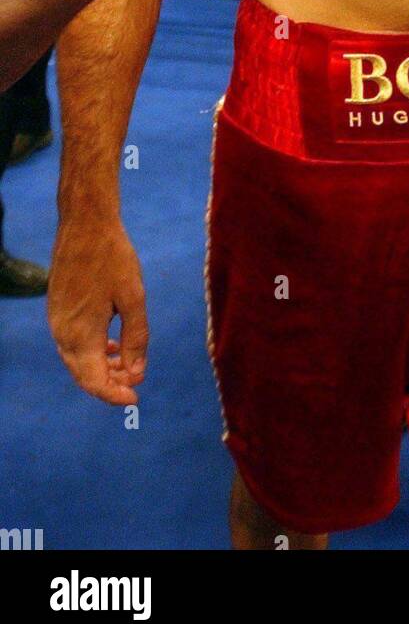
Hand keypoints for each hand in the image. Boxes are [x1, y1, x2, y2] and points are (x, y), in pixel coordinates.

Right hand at [48, 217, 147, 404]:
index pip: (94, 382)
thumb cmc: (113, 257)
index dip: (114, 395)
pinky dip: (92, 351)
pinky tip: (112, 345)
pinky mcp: (58, 310)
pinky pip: (73, 342)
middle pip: (83, 375)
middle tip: (137, 383)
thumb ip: (136, 338)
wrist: (85, 224)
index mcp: (80, 334)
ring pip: (77, 360)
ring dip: (101, 368)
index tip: (136, 399)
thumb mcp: (134, 298)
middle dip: (109, 384)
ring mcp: (56, 321)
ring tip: (128, 366)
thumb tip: (137, 373)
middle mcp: (62, 333)